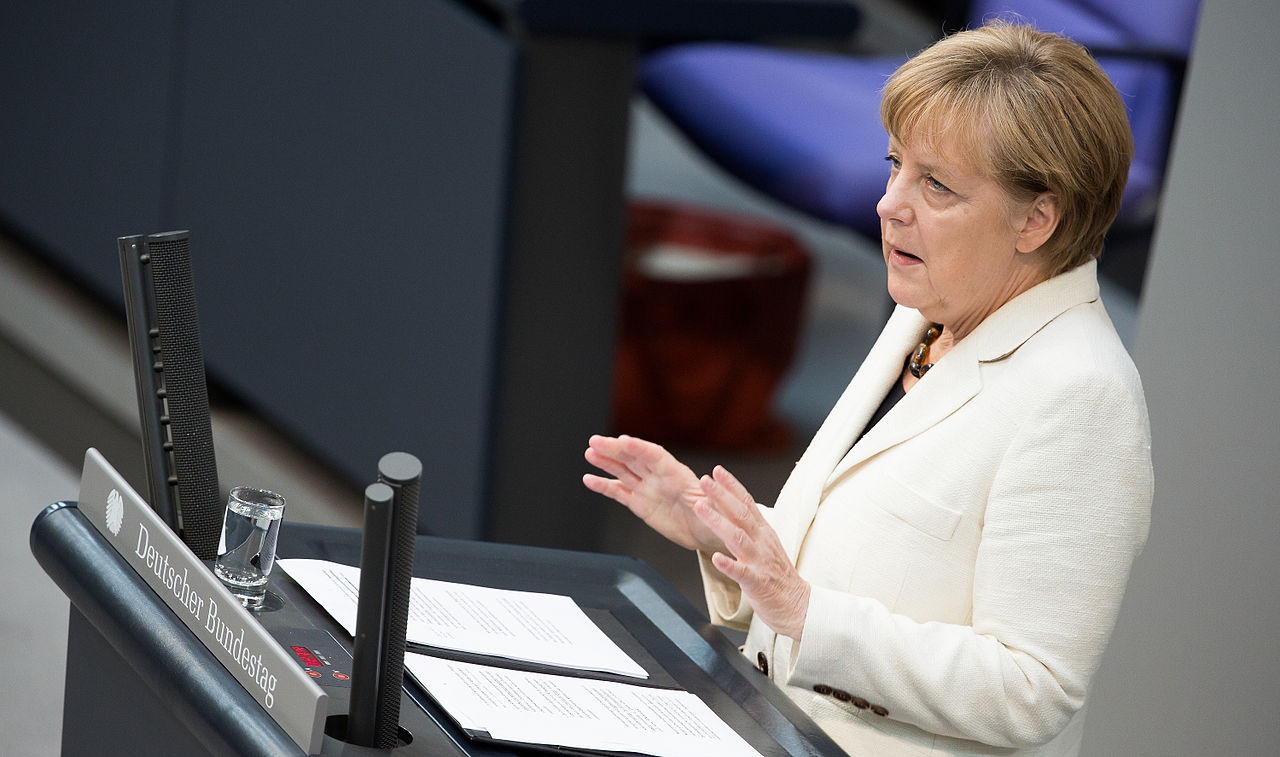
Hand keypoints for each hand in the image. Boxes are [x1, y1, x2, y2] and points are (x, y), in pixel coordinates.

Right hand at [583, 435, 725, 552]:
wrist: (708, 532)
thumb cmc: (716, 516)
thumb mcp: (716, 506)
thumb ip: (709, 496)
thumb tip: (708, 482)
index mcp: (677, 475)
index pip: (655, 456)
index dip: (639, 447)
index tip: (622, 441)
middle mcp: (659, 477)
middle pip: (634, 458)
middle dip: (615, 449)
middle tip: (595, 441)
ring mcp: (648, 489)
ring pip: (623, 470)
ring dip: (606, 461)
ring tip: (590, 452)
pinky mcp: (640, 504)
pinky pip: (618, 491)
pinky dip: (603, 485)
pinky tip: (589, 479)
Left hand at [695, 466, 810, 639]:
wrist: (799, 606)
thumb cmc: (778, 578)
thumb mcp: (766, 545)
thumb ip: (750, 528)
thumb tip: (732, 509)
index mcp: (764, 533)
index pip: (747, 503)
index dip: (732, 485)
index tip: (717, 470)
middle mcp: (762, 543)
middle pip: (740, 514)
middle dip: (721, 495)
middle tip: (704, 480)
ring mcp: (760, 561)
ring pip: (737, 537)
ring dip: (717, 521)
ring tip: (700, 508)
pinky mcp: (757, 582)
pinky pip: (741, 572)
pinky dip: (728, 564)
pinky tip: (716, 558)